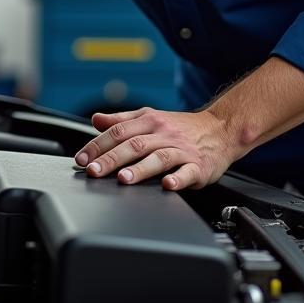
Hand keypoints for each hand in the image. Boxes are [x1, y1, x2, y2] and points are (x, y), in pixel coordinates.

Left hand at [74, 106, 234, 190]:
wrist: (222, 128)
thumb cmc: (182, 127)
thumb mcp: (150, 117)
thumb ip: (122, 120)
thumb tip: (96, 120)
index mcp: (149, 121)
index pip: (118, 131)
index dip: (98, 145)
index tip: (82, 158)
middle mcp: (164, 133)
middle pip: (134, 144)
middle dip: (111, 159)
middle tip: (93, 171)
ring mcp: (182, 150)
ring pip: (158, 157)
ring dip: (140, 169)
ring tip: (123, 179)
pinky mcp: (199, 166)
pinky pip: (188, 172)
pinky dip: (178, 179)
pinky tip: (168, 185)